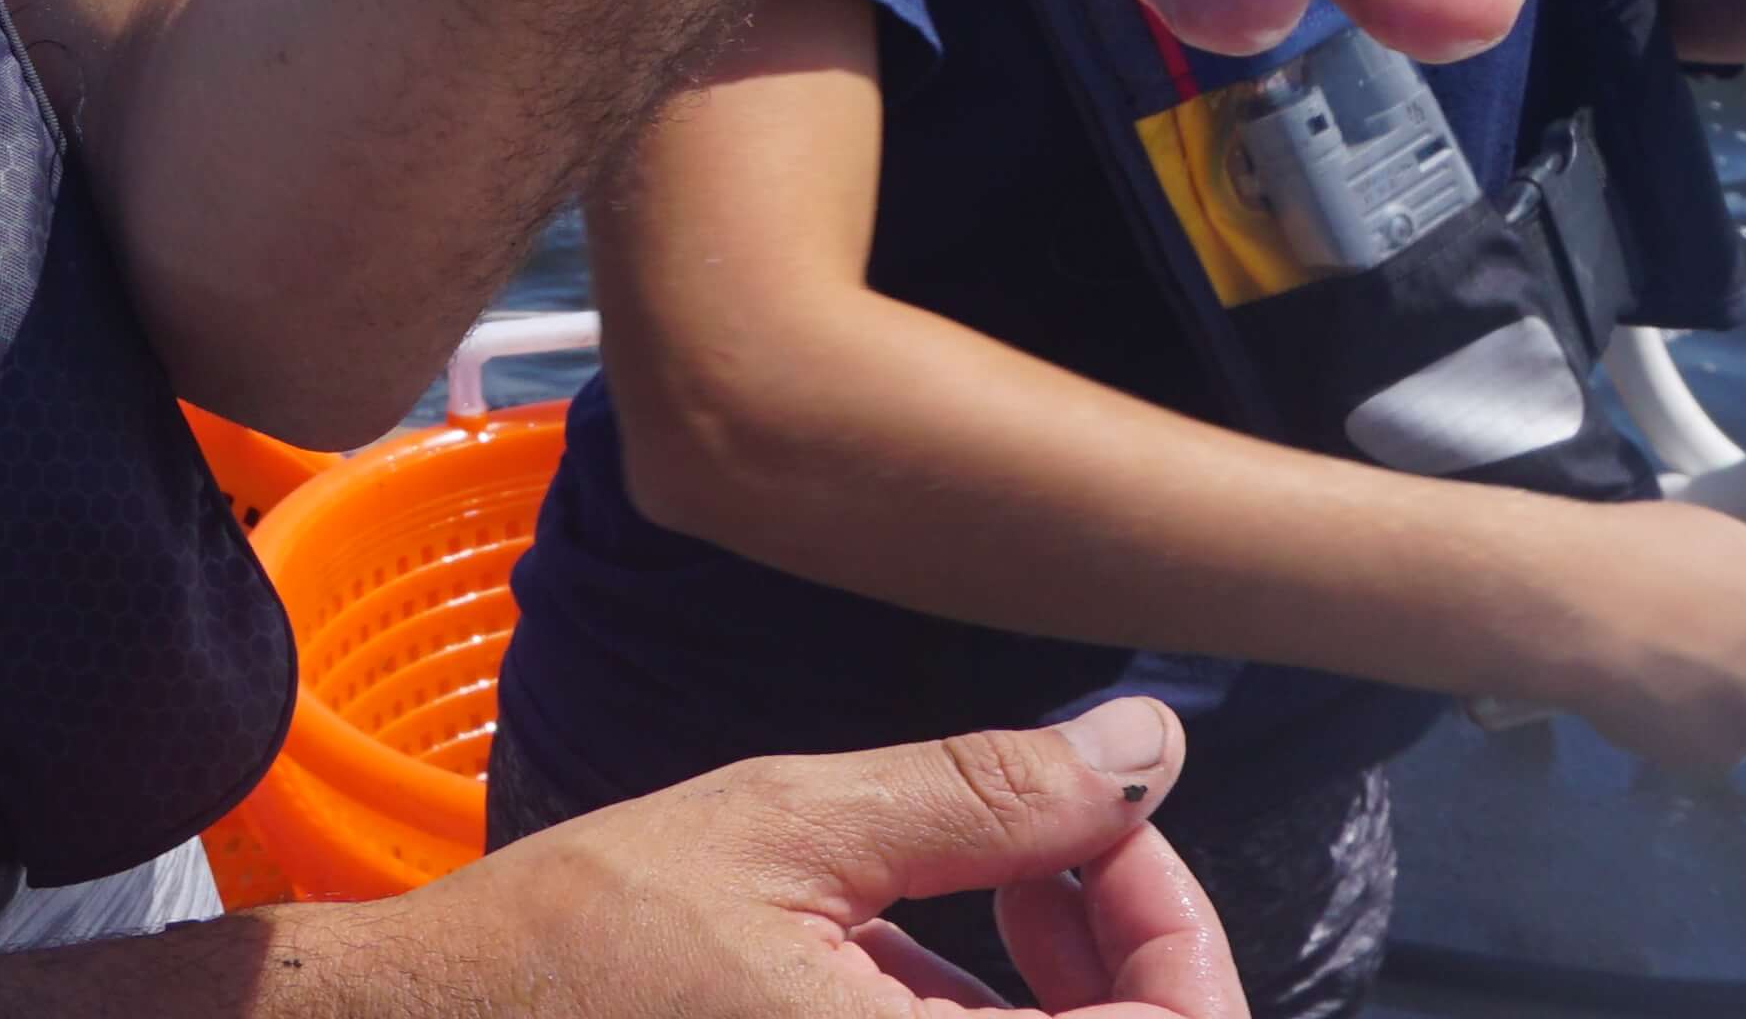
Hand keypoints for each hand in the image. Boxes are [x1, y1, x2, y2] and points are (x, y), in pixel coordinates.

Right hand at [404, 698, 1243, 1017]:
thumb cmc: (577, 946)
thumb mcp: (783, 828)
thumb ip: (981, 796)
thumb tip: (1142, 752)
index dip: (1169, 920)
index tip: (1093, 828)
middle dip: (1123, 951)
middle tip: (1042, 846)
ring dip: (1055, 994)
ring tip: (939, 887)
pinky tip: (885, 960)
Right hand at [1519, 500, 1745, 772]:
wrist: (1580, 603)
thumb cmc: (1631, 551)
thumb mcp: (1707, 540)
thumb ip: (1744, 580)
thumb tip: (1742, 601)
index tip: (1739, 637)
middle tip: (1691, 659)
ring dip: (1715, 711)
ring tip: (1653, 681)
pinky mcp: (1724, 754)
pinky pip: (1705, 748)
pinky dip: (1678, 735)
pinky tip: (1639, 704)